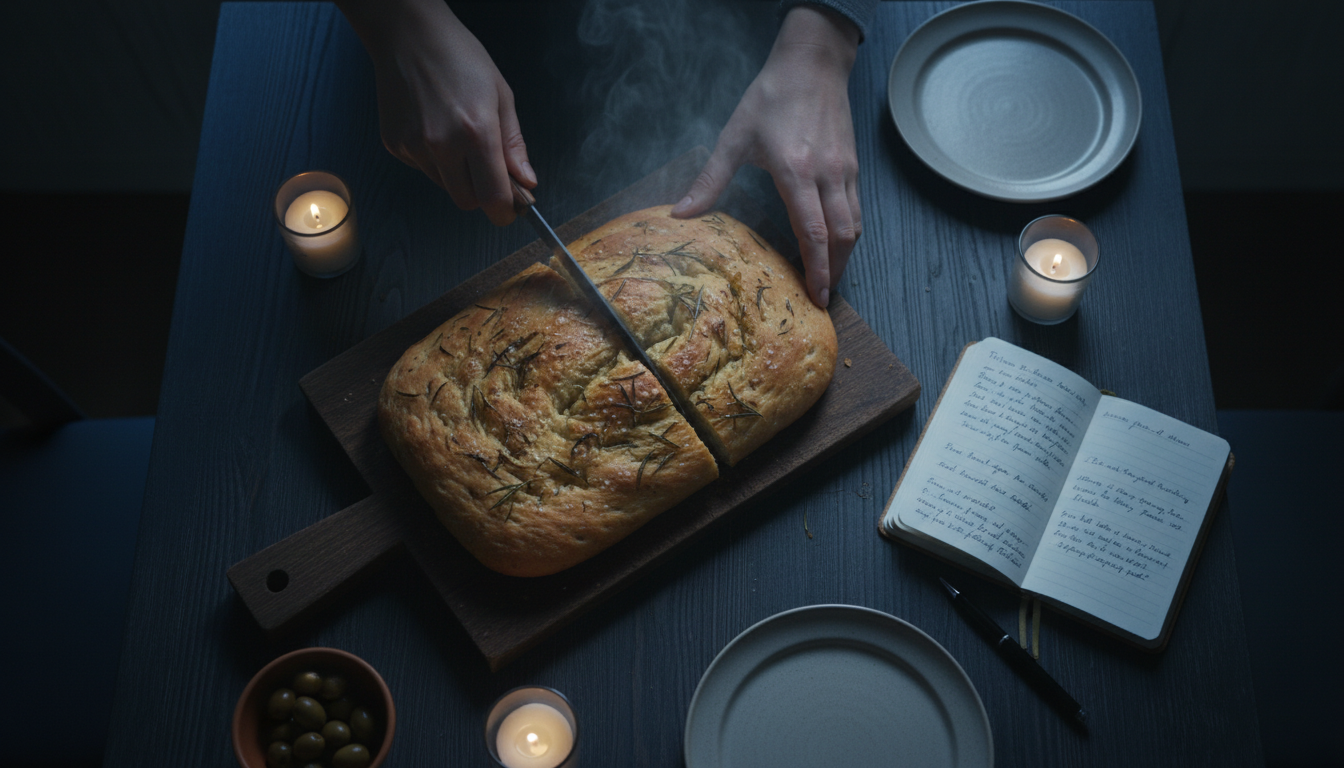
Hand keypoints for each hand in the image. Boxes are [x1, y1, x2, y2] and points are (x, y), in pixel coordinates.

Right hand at [337, 0, 534, 224]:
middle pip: (467, 201)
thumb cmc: (459, 58)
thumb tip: (527, 182)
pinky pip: (423, 170)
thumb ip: (514, 145)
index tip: (511, 209)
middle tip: (489, 169)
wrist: (409, 35)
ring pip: (445, 187)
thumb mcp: (501, 96)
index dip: (505, 211)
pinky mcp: (395, 145)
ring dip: (458, 176)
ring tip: (458, 136)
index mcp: (476, 132)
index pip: (493, 198)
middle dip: (482, 193)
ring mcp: (414, 146)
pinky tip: (435, 128)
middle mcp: (442, 144)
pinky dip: (435, 160)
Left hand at [671, 7, 861, 306]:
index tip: (816, 295)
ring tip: (830, 277)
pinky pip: (856, 207)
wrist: (812, 62)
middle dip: (835, 271)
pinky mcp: (852, 164)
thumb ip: (710, 180)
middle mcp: (827, 175)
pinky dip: (848, 232)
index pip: (813, 231)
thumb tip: (680, 214)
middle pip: (841, 236)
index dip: (817, 268)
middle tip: (823, 298)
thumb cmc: (771, 97)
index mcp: (796, 172)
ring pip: (855, 224)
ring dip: (845, 256)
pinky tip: (834, 243)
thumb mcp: (734, 137)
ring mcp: (844, 170)